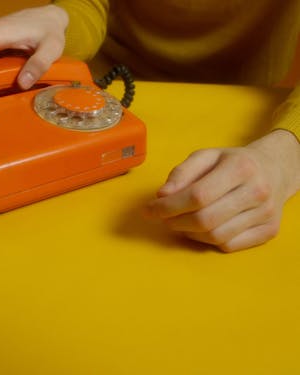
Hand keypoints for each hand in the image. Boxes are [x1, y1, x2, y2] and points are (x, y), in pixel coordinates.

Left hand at [144, 130, 299, 251]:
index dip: (168, 207)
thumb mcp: (206, 156)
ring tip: (179, 222)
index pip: (197, 195)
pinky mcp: (268, 231)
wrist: (275, 169)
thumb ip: (181, 173)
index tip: (149, 210)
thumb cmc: (232, 163)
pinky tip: (198, 229)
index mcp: (240, 167)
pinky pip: (228, 245)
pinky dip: (206, 241)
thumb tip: (162, 195)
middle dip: (175, 222)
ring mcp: (265, 214)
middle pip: (205, 219)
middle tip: (162, 218)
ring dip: (188, 233)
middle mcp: (257, 191)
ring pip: (215, 236)